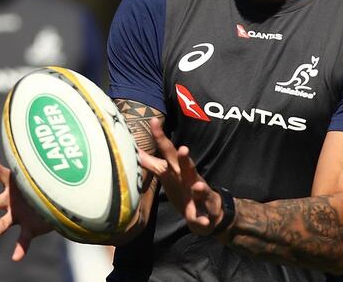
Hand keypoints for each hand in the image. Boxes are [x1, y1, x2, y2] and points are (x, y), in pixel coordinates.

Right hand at [0, 155, 52, 260]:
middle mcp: (10, 200)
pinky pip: (23, 240)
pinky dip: (20, 248)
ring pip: (1, 224)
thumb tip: (63, 154)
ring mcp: (18, 215)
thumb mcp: (48, 173)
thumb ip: (48, 165)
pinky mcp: (29, 229)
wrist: (58, 202)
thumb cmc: (49, 182)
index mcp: (14, 183)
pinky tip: (16, 257)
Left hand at [138, 119, 224, 234]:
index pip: (168, 150)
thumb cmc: (183, 188)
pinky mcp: (204, 212)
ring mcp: (199, 195)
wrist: (208, 213)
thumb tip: (133, 149)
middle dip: (186, 158)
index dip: (161, 137)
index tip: (153, 121)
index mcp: (178, 169)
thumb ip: (151, 162)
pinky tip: (202, 222)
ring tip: (197, 186)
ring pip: (200, 189)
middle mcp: (190, 178)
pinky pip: (202, 217)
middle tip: (184, 149)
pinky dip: (202, 220)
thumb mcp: (166, 174)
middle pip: (188, 166)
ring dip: (199, 187)